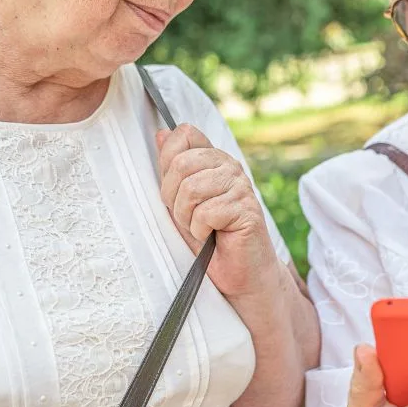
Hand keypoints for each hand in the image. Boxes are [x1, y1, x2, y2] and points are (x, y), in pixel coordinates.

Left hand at [157, 124, 277, 297]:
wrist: (238, 273)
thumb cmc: (207, 236)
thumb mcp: (180, 199)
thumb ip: (172, 168)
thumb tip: (161, 133)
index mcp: (213, 159)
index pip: (184, 134)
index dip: (168, 162)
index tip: (174, 189)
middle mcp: (229, 166)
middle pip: (181, 164)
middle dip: (173, 198)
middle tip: (186, 216)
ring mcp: (240, 186)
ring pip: (191, 188)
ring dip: (186, 217)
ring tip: (200, 227)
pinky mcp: (246, 208)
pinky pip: (205, 213)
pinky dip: (200, 231)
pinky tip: (212, 235)